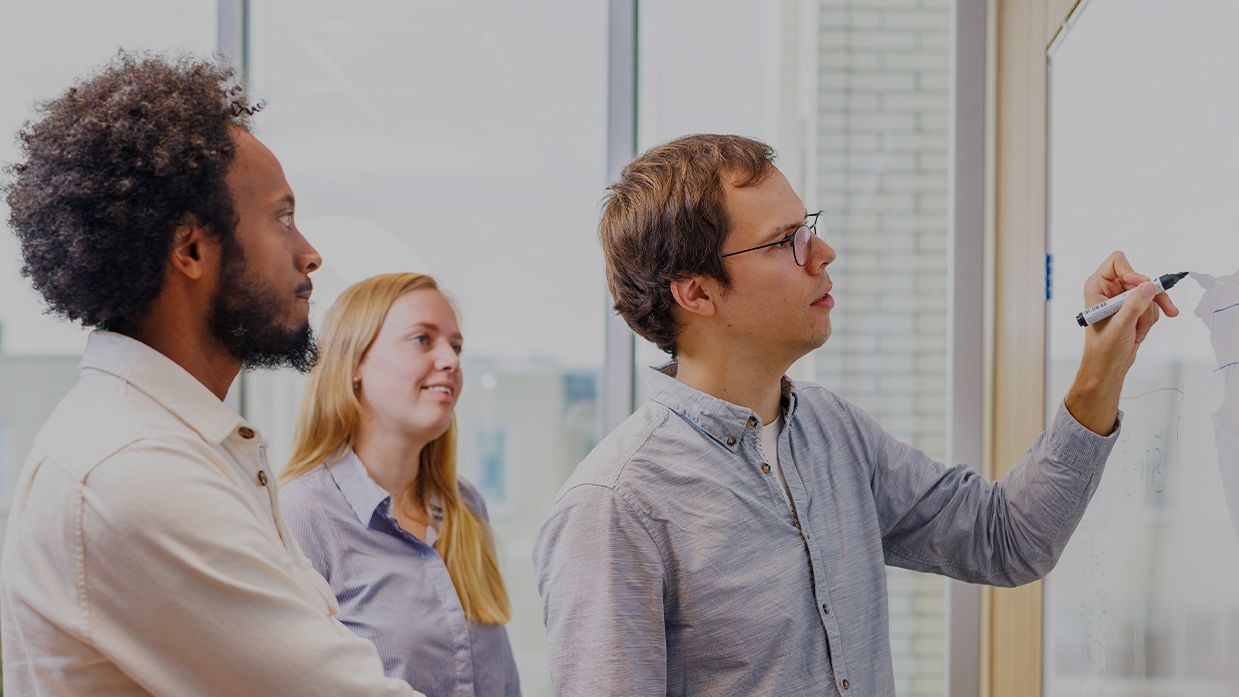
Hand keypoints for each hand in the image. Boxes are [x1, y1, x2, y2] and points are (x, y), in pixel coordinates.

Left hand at [1066, 251, 1179, 433]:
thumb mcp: (1121, 325)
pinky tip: (1140, 333)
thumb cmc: (1104, 349)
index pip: (1117, 262)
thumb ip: (1134, 304)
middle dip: (1150, 299)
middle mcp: (1108, 289)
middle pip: (1140, 279)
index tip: (1143, 287)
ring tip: (1139, 332)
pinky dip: (1150, 319)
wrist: (1108, 367)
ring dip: (1149, 314)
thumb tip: (1148, 285)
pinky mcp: (1132, 309)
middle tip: (1167, 309)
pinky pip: (1151, 305)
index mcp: (1096, 287)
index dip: (1133, 272)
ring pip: (1149, 293)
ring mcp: (1121, 299)